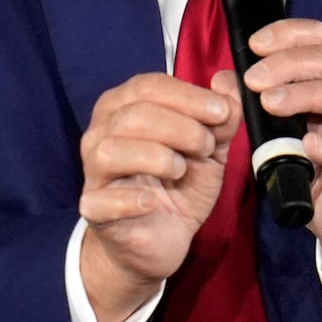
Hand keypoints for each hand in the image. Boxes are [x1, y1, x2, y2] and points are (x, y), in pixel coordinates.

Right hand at [78, 71, 240, 321]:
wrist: (160, 240)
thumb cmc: (178, 185)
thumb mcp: (209, 148)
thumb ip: (221, 116)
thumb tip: (228, 81)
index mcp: (124, 107)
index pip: (148, 86)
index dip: (188, 96)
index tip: (221, 111)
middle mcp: (101, 133)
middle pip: (135, 115)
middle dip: (181, 127)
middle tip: (206, 146)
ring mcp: (93, 171)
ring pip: (113, 150)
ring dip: (158, 157)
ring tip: (181, 170)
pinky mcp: (93, 209)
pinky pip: (104, 199)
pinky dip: (134, 198)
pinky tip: (154, 201)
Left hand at [242, 19, 321, 321]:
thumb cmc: (319, 170)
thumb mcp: (283, 132)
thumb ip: (259, 102)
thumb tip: (223, 79)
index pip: (321, 38)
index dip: (287, 34)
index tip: (254, 44)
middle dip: (287, 64)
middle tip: (253, 79)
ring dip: (303, 94)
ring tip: (269, 103)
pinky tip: (308, 146)